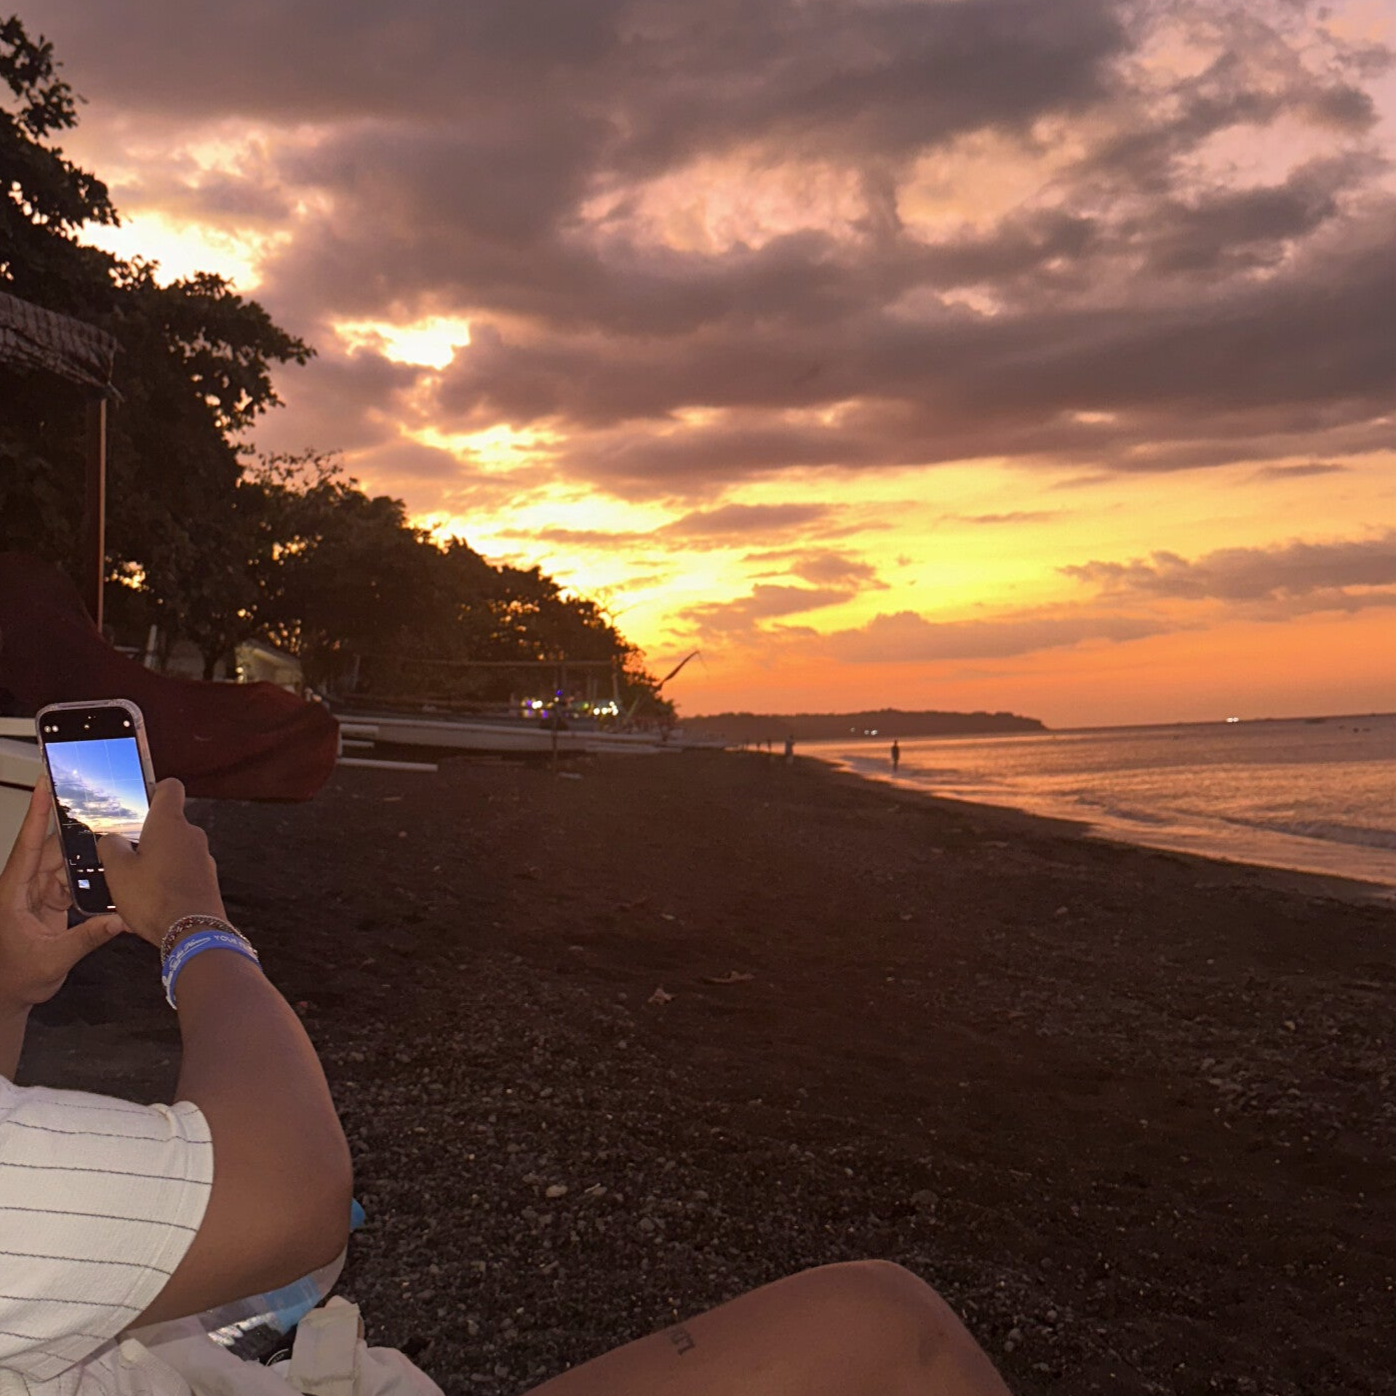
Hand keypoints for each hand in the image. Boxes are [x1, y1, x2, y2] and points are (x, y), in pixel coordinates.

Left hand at [0, 778, 124, 1009]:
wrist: (7, 996)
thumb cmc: (17, 978)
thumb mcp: (52, 960)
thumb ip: (87, 938)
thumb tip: (119, 920)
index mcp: (12, 894)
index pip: (26, 846)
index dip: (35, 814)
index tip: (42, 784)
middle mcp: (22, 888)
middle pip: (51, 851)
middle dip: (76, 835)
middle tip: (103, 816)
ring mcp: (35, 894)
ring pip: (64, 864)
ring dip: (86, 859)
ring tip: (112, 845)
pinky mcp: (48, 902)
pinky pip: (71, 881)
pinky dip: (89, 879)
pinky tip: (107, 877)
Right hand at [98, 778, 225, 947]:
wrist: (192, 932)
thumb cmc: (155, 898)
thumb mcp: (117, 871)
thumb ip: (110, 847)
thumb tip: (111, 839)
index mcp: (170, 823)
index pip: (169, 788)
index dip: (154, 789)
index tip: (141, 798)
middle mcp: (192, 835)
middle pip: (169, 823)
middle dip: (147, 835)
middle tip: (125, 852)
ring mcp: (203, 857)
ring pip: (176, 849)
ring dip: (158, 859)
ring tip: (135, 881)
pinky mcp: (207, 878)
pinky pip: (184, 870)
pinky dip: (169, 878)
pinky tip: (152, 897)